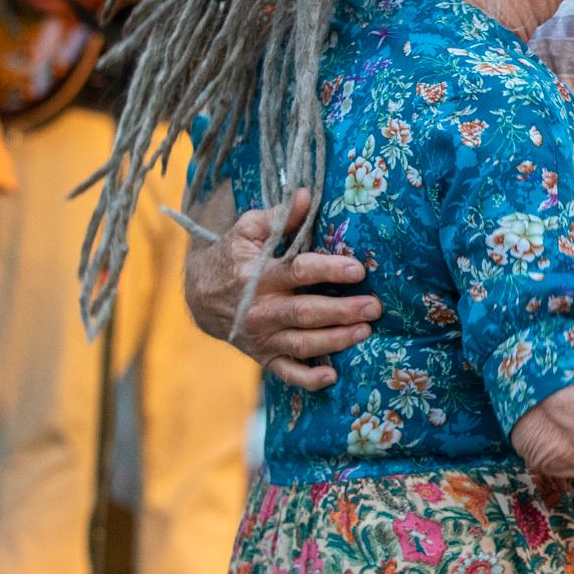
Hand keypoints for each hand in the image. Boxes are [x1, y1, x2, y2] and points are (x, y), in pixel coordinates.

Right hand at [183, 188, 382, 389]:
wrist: (198, 294)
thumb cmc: (233, 255)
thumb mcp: (249, 229)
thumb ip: (279, 216)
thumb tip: (306, 195)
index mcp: (257, 274)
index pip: (299, 271)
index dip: (330, 270)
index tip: (359, 269)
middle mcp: (259, 309)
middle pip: (305, 312)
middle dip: (343, 311)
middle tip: (374, 306)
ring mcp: (260, 336)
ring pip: (301, 344)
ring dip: (336, 341)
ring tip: (366, 331)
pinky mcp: (262, 355)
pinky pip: (285, 372)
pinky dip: (308, 379)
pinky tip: (332, 376)